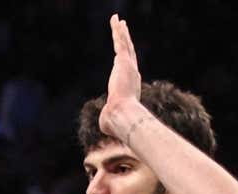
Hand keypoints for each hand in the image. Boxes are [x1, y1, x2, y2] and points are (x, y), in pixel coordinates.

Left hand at [98, 14, 142, 140]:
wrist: (123, 115)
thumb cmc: (117, 122)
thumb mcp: (111, 120)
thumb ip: (108, 121)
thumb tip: (105, 129)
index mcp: (130, 85)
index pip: (128, 69)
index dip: (125, 60)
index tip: (121, 54)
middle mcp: (132, 74)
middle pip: (129, 53)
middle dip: (126, 41)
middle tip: (124, 30)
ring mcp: (129, 66)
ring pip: (125, 44)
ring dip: (121, 31)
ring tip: (118, 20)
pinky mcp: (124, 61)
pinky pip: (121, 42)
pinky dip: (118, 30)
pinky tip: (115, 20)